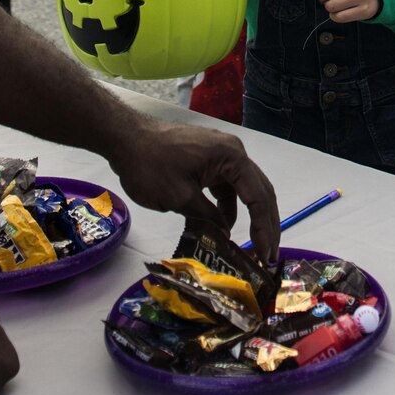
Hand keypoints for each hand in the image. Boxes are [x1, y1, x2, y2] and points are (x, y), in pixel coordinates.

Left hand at [107, 117, 281, 261]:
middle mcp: (233, 152)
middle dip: (266, 224)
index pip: (258, 197)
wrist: (125, 138)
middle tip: (269, 255)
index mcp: (231, 157)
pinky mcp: (208, 159)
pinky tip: (223, 226)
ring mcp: (221, 154)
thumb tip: (224, 234)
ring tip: (253, 244)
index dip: (264, 229)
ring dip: (249, 216)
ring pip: (244, 189)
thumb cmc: (150, 165)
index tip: (266, 255)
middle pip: (259, 191)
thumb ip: (207, 217)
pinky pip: (226, 186)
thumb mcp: (180, 198)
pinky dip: (228, 206)